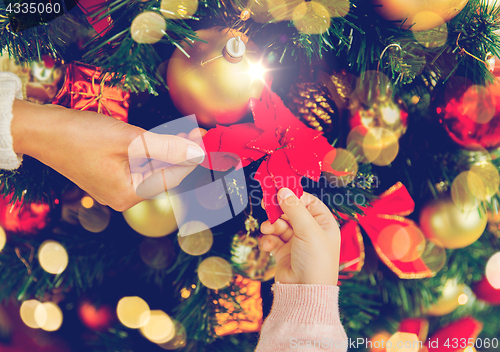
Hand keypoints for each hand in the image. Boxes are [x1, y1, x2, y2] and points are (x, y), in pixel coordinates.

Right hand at [12, 100, 205, 210]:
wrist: (41, 130)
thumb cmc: (81, 135)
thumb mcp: (129, 140)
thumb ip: (166, 147)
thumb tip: (197, 152)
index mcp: (128, 194)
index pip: (171, 178)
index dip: (191, 158)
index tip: (206, 140)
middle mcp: (123, 197)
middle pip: (163, 173)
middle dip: (181, 152)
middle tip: (198, 132)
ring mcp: (115, 187)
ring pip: (152, 168)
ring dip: (167, 150)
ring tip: (185, 133)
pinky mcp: (109, 175)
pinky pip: (137, 165)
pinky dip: (151, 151)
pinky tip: (161, 138)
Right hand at [259, 188, 340, 285]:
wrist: (305, 292)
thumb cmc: (315, 261)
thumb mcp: (308, 230)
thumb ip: (294, 208)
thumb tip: (283, 190)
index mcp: (324, 224)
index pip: (309, 202)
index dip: (294, 196)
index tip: (279, 191)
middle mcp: (311, 231)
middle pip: (291, 211)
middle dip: (278, 210)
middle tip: (265, 204)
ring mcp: (297, 242)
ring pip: (280, 224)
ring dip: (272, 226)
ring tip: (267, 229)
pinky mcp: (284, 252)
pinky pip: (273, 239)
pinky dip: (269, 240)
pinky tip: (268, 245)